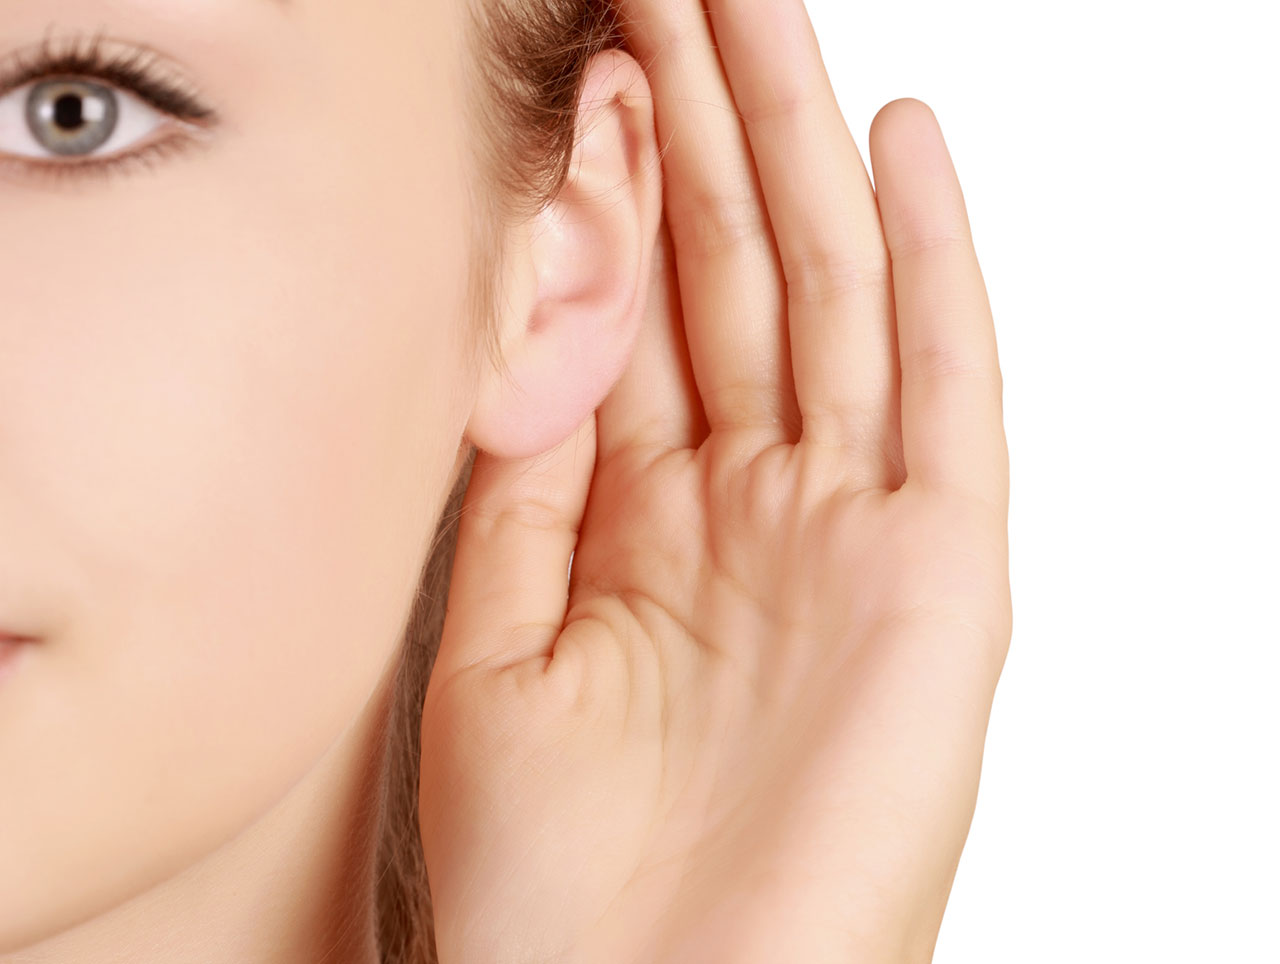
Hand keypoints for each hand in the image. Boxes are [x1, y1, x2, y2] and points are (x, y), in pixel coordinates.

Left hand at [417, 0, 1009, 959]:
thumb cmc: (557, 876)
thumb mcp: (501, 643)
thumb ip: (523, 488)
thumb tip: (520, 332)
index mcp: (659, 522)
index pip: (645, 310)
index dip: (616, 183)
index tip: (584, 59)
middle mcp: (764, 505)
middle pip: (739, 274)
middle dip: (705, 121)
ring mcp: (857, 529)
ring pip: (836, 294)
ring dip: (797, 148)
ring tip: (760, 9)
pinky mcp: (944, 573)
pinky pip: (951, 387)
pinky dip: (937, 264)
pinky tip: (905, 145)